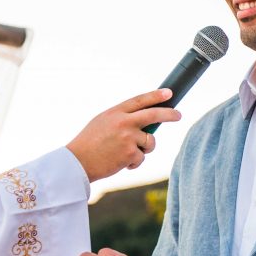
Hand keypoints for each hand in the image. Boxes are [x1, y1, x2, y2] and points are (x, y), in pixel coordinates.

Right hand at [66, 89, 180, 179]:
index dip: (156, 95)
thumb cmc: (89, 144)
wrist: (77, 163)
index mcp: (115, 112)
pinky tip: (120, 163)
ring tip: (125, 153)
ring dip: (144, 149)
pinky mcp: (130, 153)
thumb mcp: (102, 123)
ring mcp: (128, 137)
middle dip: (169, 114)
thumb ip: (122, 119)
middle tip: (178, 115)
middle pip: (153, 114)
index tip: (168, 92)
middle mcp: (123, 122)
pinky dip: (134, 163)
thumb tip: (146, 120)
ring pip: (150, 141)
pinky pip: (142, 157)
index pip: (140, 100)